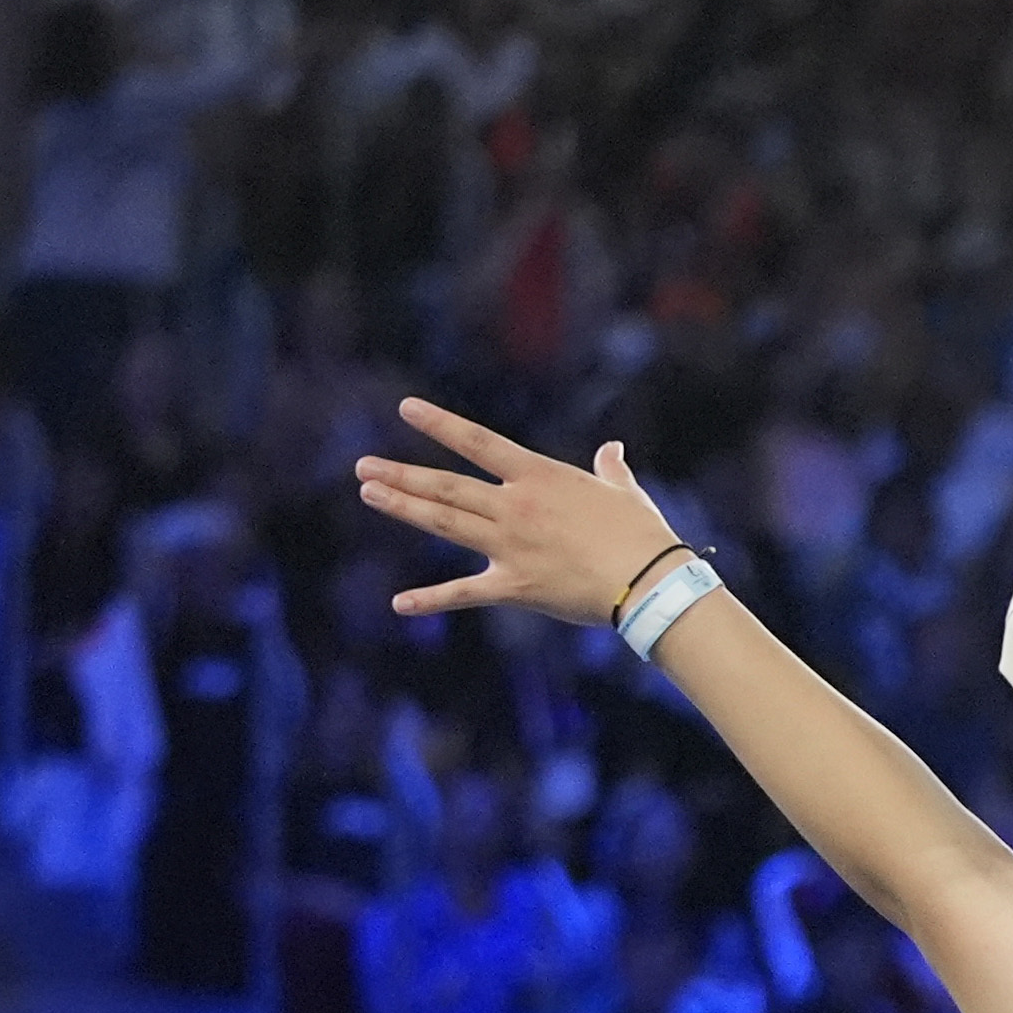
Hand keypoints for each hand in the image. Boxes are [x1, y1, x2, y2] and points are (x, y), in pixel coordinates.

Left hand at [355, 400, 689, 631]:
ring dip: (404, 508)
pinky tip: (399, 604)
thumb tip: (612, 449)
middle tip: (364, 467)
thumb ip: (610, 468)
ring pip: (445, 523)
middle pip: (447, 487)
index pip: (479, 442)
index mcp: (539, 477)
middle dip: (403, 475)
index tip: (406, 409)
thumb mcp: (623, 491)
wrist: (648, 580)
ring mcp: (509, 546)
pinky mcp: (513, 586)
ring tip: (370, 494)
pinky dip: (431, 599)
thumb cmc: (640, 533)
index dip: (440, 424)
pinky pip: (464, 593)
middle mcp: (515, 506)